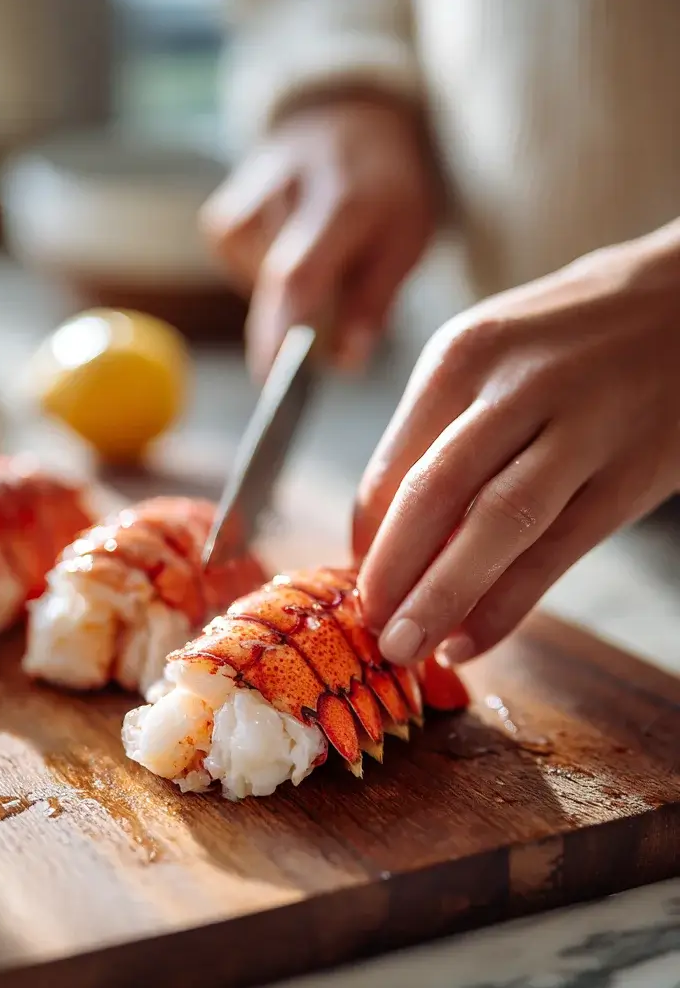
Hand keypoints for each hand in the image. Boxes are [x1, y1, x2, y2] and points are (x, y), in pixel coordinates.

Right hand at [201, 96, 437, 377]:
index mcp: (345, 201)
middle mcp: (288, 191)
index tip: (276, 378)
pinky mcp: (224, 213)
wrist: (352, 119)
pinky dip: (261, 278)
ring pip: (257, 284)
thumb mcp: (405, 242)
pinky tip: (287, 255)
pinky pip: (237, 269)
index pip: (299, 274)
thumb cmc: (388, 190)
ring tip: (320, 265)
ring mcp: (250, 198)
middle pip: (271, 286)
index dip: (283, 330)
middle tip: (304, 356)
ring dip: (286, 301)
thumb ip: (373, 303)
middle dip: (287, 336)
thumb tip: (345, 362)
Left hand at [353, 223, 679, 664]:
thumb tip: (388, 538)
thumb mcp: (495, 357)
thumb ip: (442, 435)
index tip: (357, 588)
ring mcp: (579, 429)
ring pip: (493, 526)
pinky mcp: (631, 472)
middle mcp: (514, 386)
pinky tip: (472, 640)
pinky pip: (556, 552)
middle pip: (431, 495)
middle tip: (369, 630)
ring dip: (440, 597)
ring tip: (405, 649)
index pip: (391, 467)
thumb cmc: (576, 338)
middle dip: (390, 575)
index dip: (366, 542)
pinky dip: (507, 605)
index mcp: (462, 355)